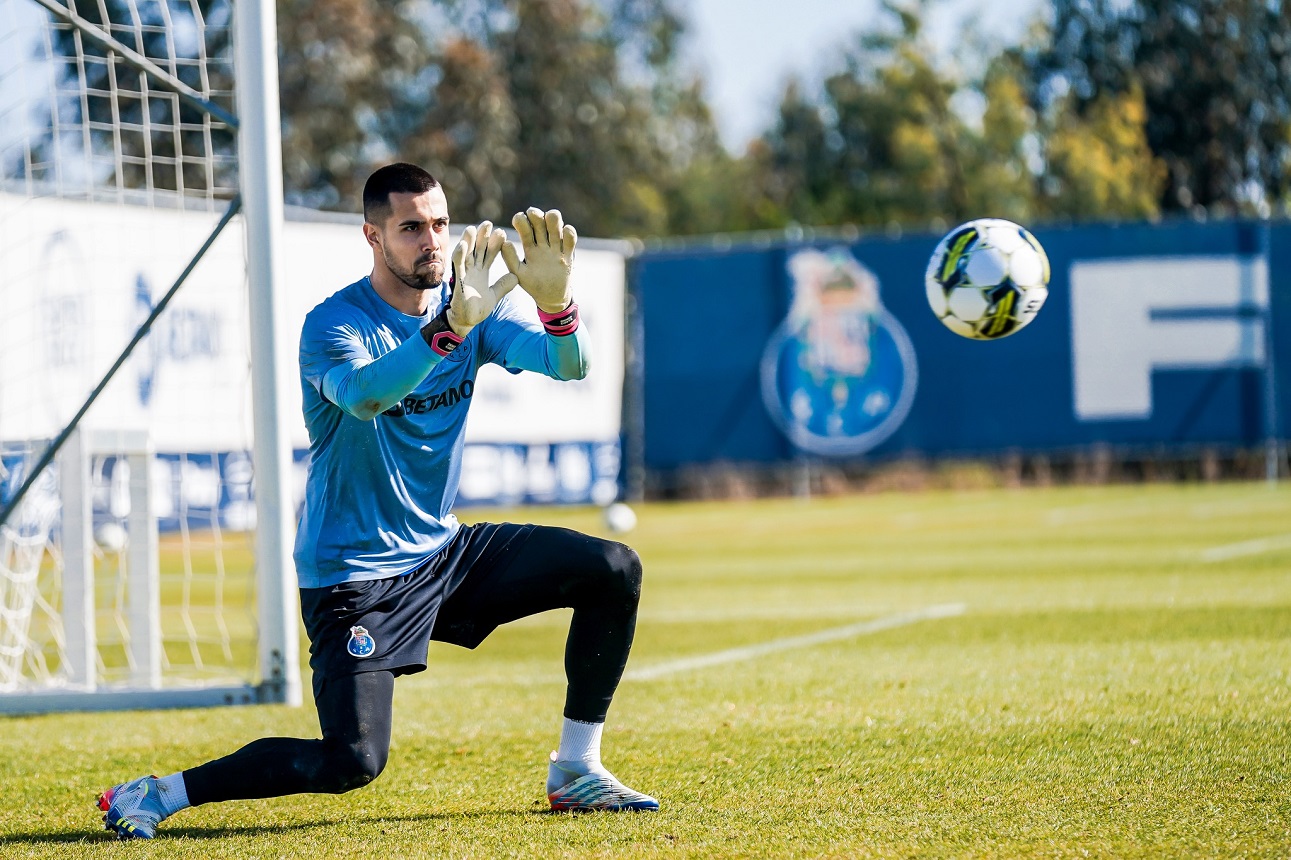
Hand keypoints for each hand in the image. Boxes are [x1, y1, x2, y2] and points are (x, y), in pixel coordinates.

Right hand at [446, 221, 518, 335]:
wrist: (466, 322)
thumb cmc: (477, 308)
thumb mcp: (494, 295)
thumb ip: (503, 285)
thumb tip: (515, 277)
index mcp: (481, 272)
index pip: (489, 254)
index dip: (495, 244)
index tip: (502, 232)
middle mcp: (472, 270)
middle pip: (477, 250)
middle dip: (482, 237)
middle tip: (488, 223)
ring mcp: (464, 274)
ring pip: (466, 254)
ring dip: (469, 241)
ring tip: (473, 228)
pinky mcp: (458, 282)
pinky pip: (458, 266)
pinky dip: (459, 255)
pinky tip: (463, 245)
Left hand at [500, 208, 577, 313]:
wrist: (551, 298)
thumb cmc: (533, 285)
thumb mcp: (519, 273)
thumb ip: (510, 259)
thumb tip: (505, 242)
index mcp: (529, 246)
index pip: (525, 227)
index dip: (521, 220)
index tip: (518, 219)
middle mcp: (543, 243)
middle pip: (541, 222)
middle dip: (536, 215)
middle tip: (532, 214)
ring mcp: (556, 248)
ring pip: (556, 226)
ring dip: (553, 219)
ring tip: (550, 217)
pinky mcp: (568, 254)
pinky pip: (570, 239)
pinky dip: (569, 232)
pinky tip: (564, 231)